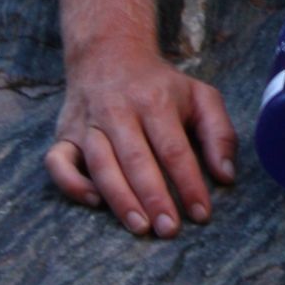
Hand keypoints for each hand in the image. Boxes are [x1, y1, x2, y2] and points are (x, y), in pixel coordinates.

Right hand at [45, 49, 235, 236]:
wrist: (108, 54)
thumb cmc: (161, 85)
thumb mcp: (200, 96)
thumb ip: (219, 134)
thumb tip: (226, 176)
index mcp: (155, 101)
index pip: (174, 149)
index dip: (188, 183)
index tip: (201, 214)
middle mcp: (119, 111)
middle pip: (136, 159)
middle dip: (154, 198)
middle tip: (169, 230)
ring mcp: (88, 123)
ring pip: (100, 164)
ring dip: (119, 199)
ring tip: (140, 227)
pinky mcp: (65, 134)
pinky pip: (58, 162)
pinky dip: (72, 184)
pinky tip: (94, 202)